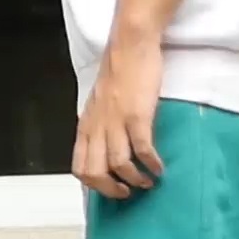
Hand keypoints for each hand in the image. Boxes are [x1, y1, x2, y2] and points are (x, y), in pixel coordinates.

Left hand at [73, 39, 162, 198]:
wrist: (130, 45)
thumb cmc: (119, 71)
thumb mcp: (99, 101)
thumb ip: (99, 123)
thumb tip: (103, 144)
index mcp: (86, 124)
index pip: (79, 165)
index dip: (93, 184)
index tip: (110, 187)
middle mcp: (97, 126)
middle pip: (94, 172)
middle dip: (111, 189)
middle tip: (127, 193)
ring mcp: (116, 121)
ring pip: (117, 164)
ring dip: (134, 179)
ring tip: (147, 182)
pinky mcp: (137, 115)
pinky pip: (141, 149)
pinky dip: (150, 164)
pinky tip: (159, 168)